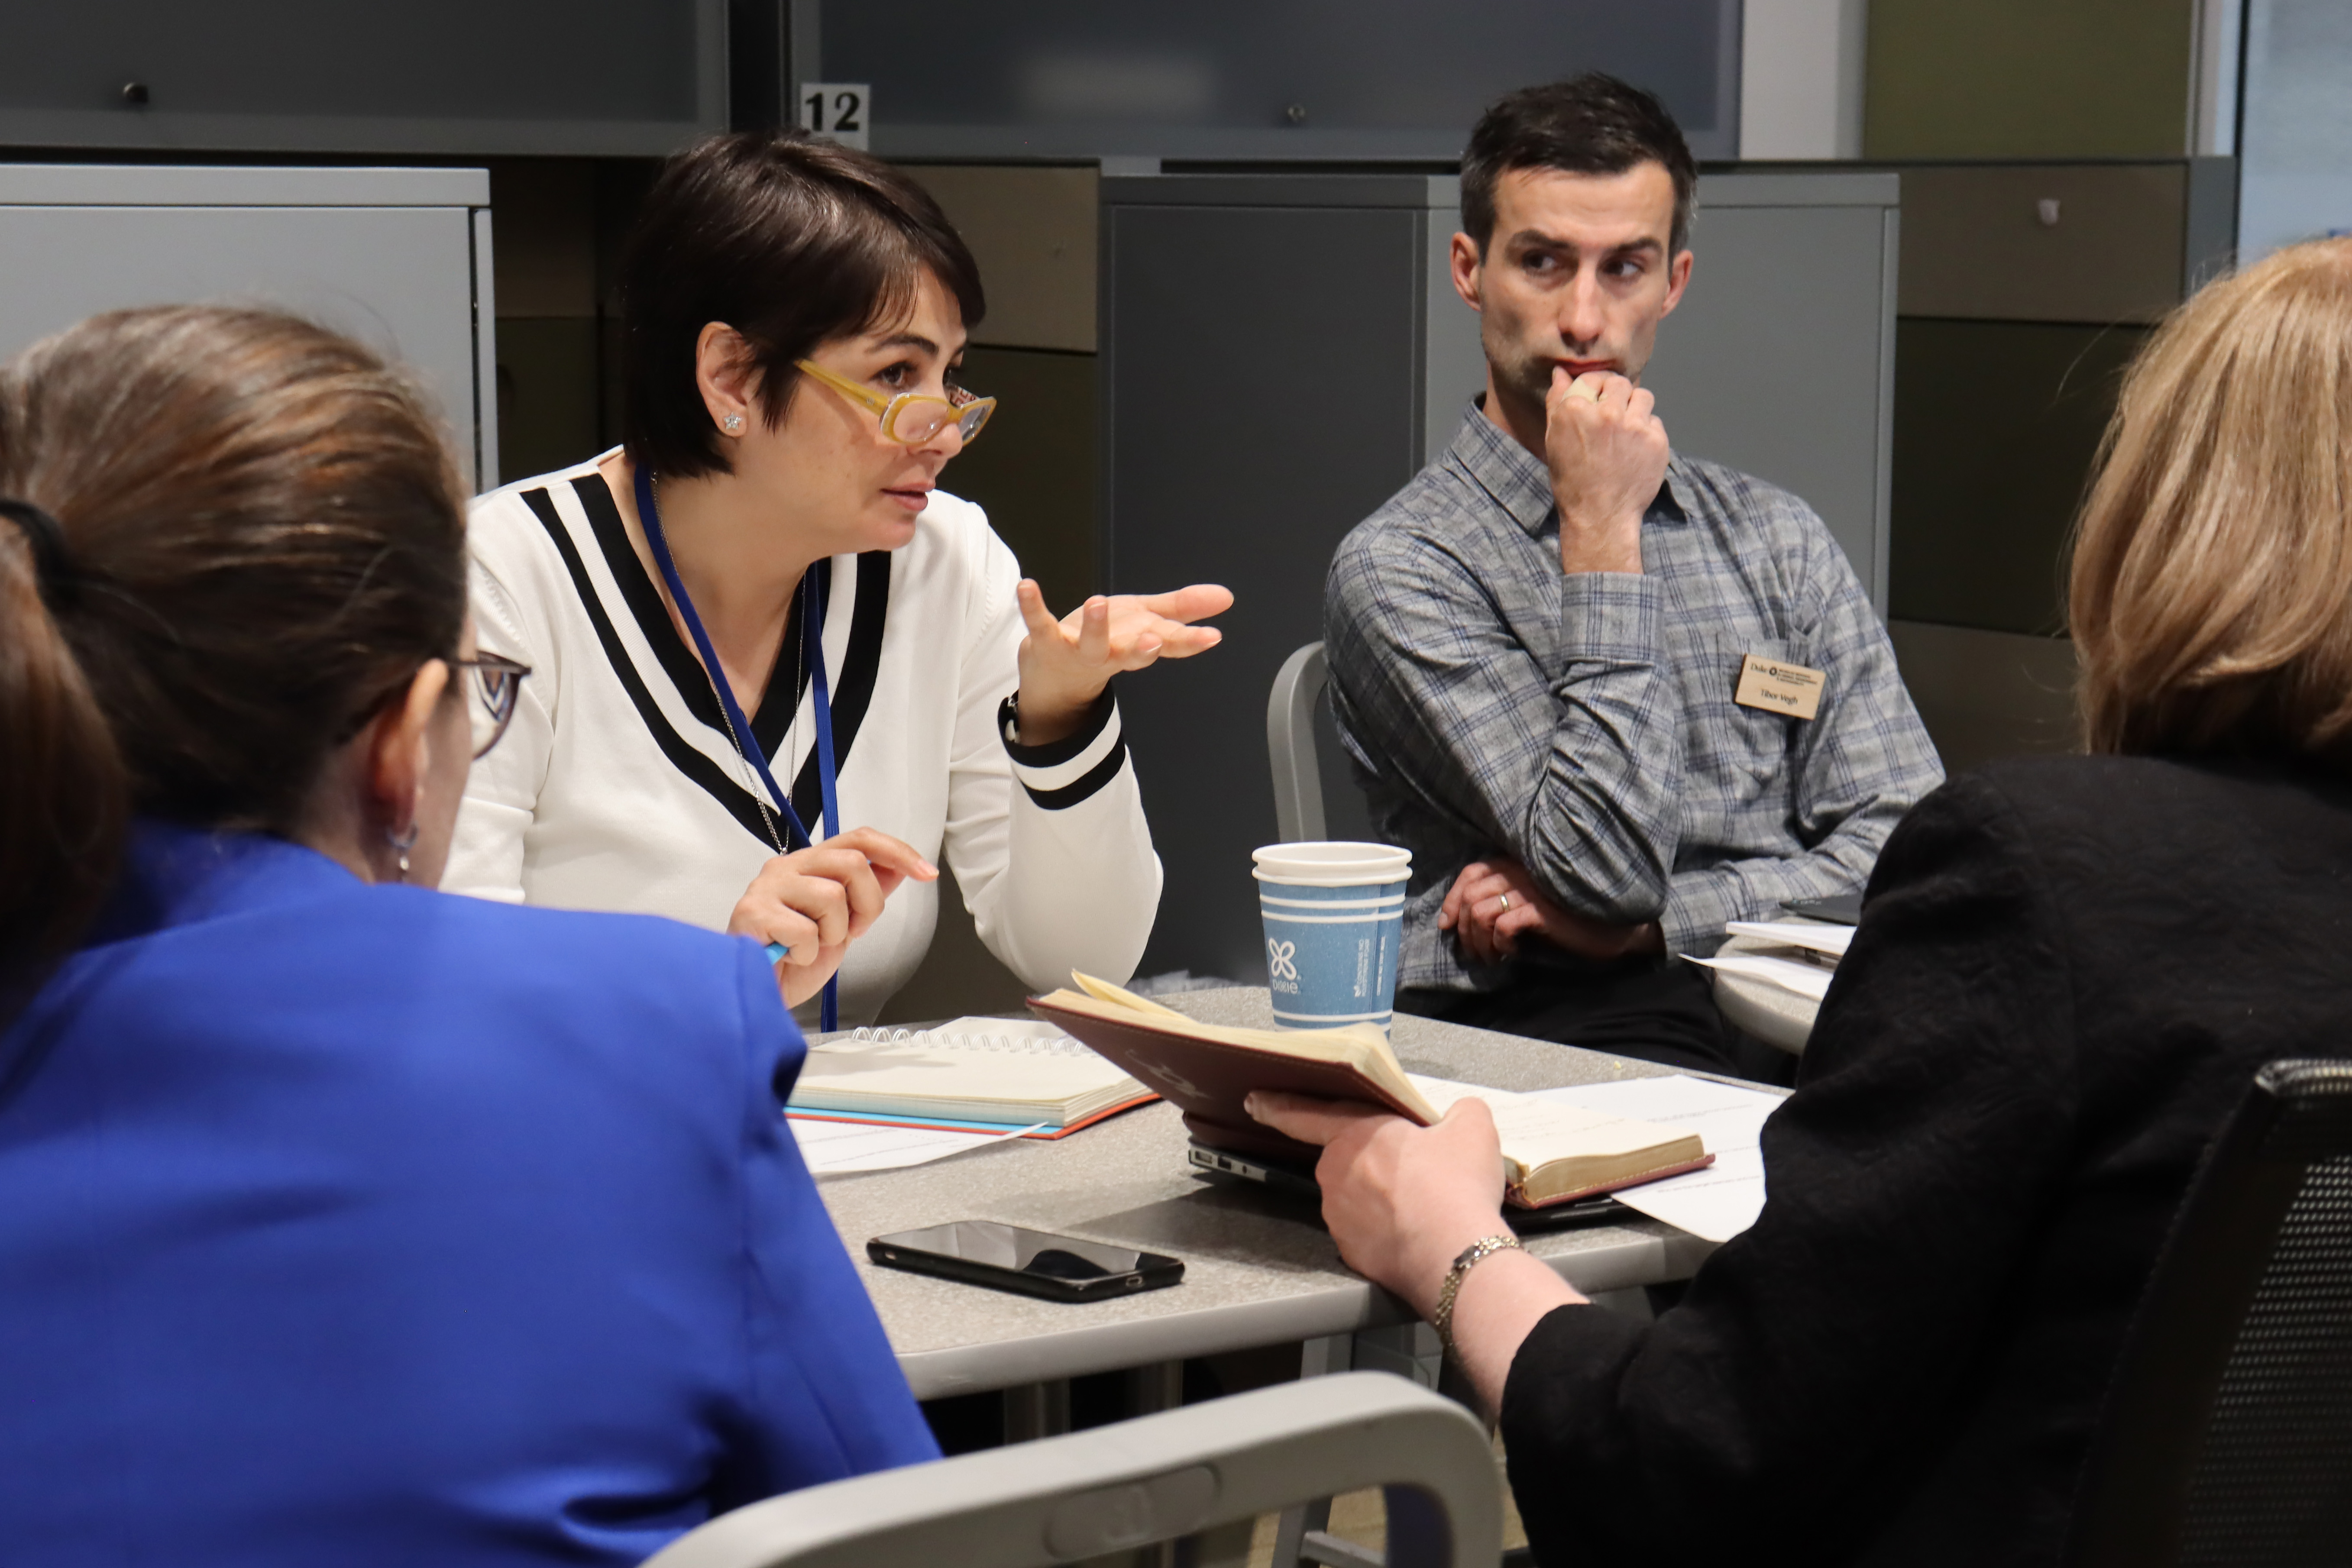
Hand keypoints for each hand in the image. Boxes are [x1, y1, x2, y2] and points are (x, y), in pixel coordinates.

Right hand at [726, 827, 937, 1005]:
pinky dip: (808, 954)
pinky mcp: (753, 913)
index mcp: (809, 865)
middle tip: (850, 932)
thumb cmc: (791, 960)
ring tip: (812, 946)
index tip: (927, 873)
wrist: (757, 993)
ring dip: (833, 933)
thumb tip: (898, 869)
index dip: (898, 852)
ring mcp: (767, 887)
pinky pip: (806, 931)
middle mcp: (787, 867)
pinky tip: (792, 956)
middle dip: (867, 905)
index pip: (860, 840)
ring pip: (831, 896)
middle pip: (853, 863)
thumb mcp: (841, 925)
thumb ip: (863, 894)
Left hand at [1013, 579, 1231, 744]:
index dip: (1189, 642)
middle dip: (1145, 648)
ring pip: (1090, 643)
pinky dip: (1032, 606)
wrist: (1055, 676)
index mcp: (1137, 646)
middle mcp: (1111, 655)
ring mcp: (1077, 651)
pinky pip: (1039, 624)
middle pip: (1132, 653)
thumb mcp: (1147, 622)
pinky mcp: (1047, 643)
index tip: (1211, 638)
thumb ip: (1183, 609)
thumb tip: (1226, 596)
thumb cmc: (1106, 644)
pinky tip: (1027, 587)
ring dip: (1094, 626)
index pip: (1167, 645)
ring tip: (1097, 603)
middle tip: (1155, 639)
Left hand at [1244, 1091, 1510, 1316]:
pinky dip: (1384, 1232)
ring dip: (1380, 1200)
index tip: (1256, 1102)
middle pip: (1348, 1159)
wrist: (1455, 1257)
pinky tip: (1414, 1232)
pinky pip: (1364, 1233)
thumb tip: (1457, 1117)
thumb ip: (1458, 1112)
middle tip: (1413, 1172)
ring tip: (1422, 1205)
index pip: (1306, 1113)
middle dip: (1374, 1164)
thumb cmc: (1455, 1188)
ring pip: (1356, 1198)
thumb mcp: (1471, 1128)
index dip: (1279, 1105)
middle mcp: (1335, 1174)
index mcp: (1355, 1134)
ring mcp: (1338, 1217)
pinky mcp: (1349, 1252)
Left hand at [1438, 857, 1663, 964]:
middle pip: (1469, 895)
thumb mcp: (1531, 902)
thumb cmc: (1571, 915)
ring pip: (1479, 912)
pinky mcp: (1542, 910)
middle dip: (1463, 929)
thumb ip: (1503, 898)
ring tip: (1492, 958)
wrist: (1615, 925)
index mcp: (1517, 863)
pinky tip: (1511, 953)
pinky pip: (1503, 925)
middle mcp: (1521, 871)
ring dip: (1479, 942)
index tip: (1447, 926)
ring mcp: (1531, 888)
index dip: (1451, 899)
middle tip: (1474, 953)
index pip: (1470, 872)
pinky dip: (1500, 944)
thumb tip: (1460, 920)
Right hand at [1544, 368, 1666, 575]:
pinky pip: (1655, 421)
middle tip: (1613, 415)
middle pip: (1620, 383)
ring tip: (1627, 430)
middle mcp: (1607, 413)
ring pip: (1643, 396)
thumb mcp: (1554, 440)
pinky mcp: (1657, 441)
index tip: (1598, 398)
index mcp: (1575, 410)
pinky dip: (1646, 431)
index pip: (1593, 378)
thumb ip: (1557, 401)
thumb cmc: (1572, 481)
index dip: (1596, 386)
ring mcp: (1634, 426)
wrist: (1600, 517)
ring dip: (1635, 408)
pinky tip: (1635, 450)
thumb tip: (1561, 372)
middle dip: (1617, 394)